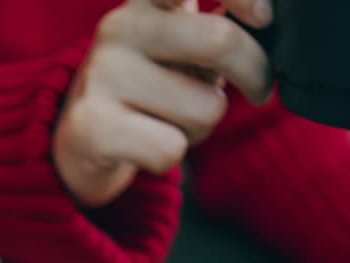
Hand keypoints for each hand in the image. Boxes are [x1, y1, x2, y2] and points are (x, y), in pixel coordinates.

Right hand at [54, 0, 273, 206]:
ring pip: (204, 108)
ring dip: (202, 126)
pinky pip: (170, 149)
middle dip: (254, 74)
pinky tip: (145, 146)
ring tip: (172, 121)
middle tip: (256, 89)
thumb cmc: (153, 86)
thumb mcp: (187, 42)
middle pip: (221, 40)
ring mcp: (101, 74)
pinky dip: (170, 157)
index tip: (264, 17)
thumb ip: (226, 26)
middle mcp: (120, 26)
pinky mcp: (90, 124)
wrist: (83, 138)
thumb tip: (266, 23)